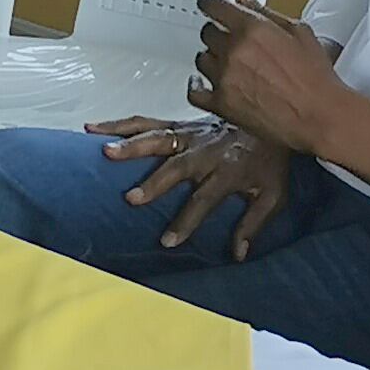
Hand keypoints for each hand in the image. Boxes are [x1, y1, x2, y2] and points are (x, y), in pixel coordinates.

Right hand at [86, 114, 294, 259]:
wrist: (272, 116)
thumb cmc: (271, 160)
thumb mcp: (274, 195)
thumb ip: (254, 224)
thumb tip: (238, 254)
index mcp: (228, 170)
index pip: (204, 199)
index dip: (187, 220)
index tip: (168, 242)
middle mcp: (206, 150)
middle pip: (177, 167)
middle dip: (154, 182)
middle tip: (131, 198)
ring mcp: (191, 133)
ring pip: (157, 138)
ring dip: (130, 145)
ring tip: (104, 151)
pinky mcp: (180, 124)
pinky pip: (148, 122)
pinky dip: (121, 124)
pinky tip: (95, 129)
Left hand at [188, 0, 343, 155]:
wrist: (319, 116)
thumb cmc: (315, 79)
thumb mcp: (299, 32)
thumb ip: (266, 11)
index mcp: (252, 28)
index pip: (215, 6)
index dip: (210, 5)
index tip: (209, 6)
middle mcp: (234, 51)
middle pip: (207, 33)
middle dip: (218, 34)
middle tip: (230, 41)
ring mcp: (225, 78)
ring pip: (202, 59)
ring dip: (212, 59)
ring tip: (229, 66)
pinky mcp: (221, 105)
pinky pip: (194, 92)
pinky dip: (198, 86)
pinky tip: (205, 84)